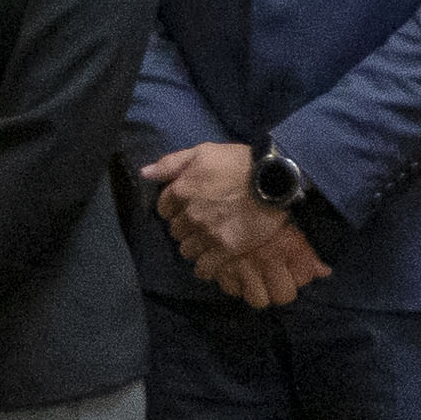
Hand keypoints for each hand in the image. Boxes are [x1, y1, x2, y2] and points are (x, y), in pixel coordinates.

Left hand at [147, 139, 325, 306]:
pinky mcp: (225, 250)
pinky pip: (204, 267)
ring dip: (194, 247)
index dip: (174, 208)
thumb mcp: (203, 152)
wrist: (275, 180)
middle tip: (200, 224)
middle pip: (176, 231)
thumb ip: (171, 163)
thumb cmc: (240, 162)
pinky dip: (205, 267)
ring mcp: (207, 234)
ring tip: (207, 242)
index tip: (186, 207)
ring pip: (187, 250)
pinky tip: (211, 262)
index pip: (164, 208)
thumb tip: (144, 173)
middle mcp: (190, 215)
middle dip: (185, 227)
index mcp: (182, 190)